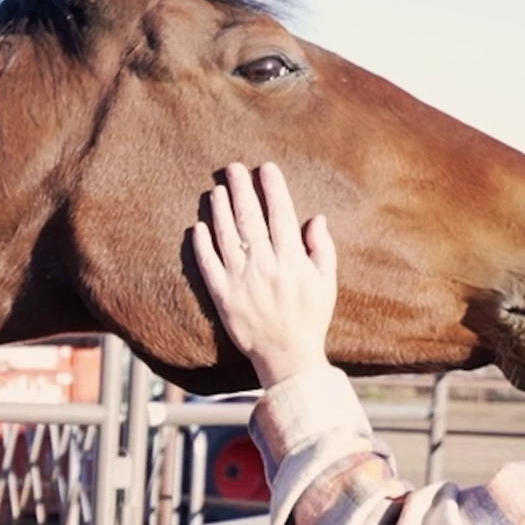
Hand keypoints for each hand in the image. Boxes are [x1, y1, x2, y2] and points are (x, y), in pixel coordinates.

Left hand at [191, 162, 336, 387]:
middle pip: (250, 219)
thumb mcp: (327, 283)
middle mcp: (264, 266)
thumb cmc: (310, 318)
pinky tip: (198, 227)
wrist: (287, 356)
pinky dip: (202, 245)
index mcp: (291, 260)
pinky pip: (208, 265)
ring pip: (227, 237)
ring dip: (220, 211)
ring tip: (217, 190)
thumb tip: (316, 218)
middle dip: (242, 190)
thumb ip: (322, 249)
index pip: (281, 214)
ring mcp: (241, 281)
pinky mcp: (222, 296)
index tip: (266, 168)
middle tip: (233, 168)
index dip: (273, 188)